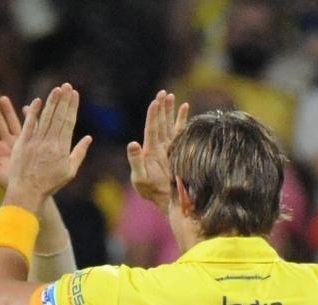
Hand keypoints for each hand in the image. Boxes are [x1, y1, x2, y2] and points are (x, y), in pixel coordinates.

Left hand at [0, 93, 40, 188]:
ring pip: (12, 122)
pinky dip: (28, 117)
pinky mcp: (30, 142)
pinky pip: (29, 127)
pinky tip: (26, 107)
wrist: (29, 189)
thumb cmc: (10, 184)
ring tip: (2, 98)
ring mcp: (18, 142)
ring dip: (8, 110)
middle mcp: (7, 144)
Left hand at [4, 84, 91, 206]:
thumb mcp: (69, 171)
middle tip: (67, 86)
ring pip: (46, 118)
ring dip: (52, 102)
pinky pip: (29, 125)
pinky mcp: (23, 144)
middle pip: (59, 117)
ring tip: (57, 89)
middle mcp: (50, 142)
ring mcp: (36, 142)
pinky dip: (33, 113)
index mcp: (62, 148)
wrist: (28, 193)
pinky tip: (38, 101)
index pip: (69, 122)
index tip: (75, 94)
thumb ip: (79, 153)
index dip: (72, 107)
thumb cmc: (49, 184)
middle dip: (64, 100)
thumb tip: (89, 138)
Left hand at [127, 90, 188, 209]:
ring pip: (169, 124)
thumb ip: (135, 160)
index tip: (155, 101)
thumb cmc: (150, 190)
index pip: (151, 128)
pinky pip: (180, 130)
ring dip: (170, 110)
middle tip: (162, 93)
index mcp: (149, 150)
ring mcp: (169, 146)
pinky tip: (185, 106)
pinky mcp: (178, 149)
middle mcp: (159, 146)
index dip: (153, 115)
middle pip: (160, 123)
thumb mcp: (139, 177)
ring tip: (171, 96)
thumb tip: (132, 143)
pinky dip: (182, 118)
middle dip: (161, 108)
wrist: (165, 198)